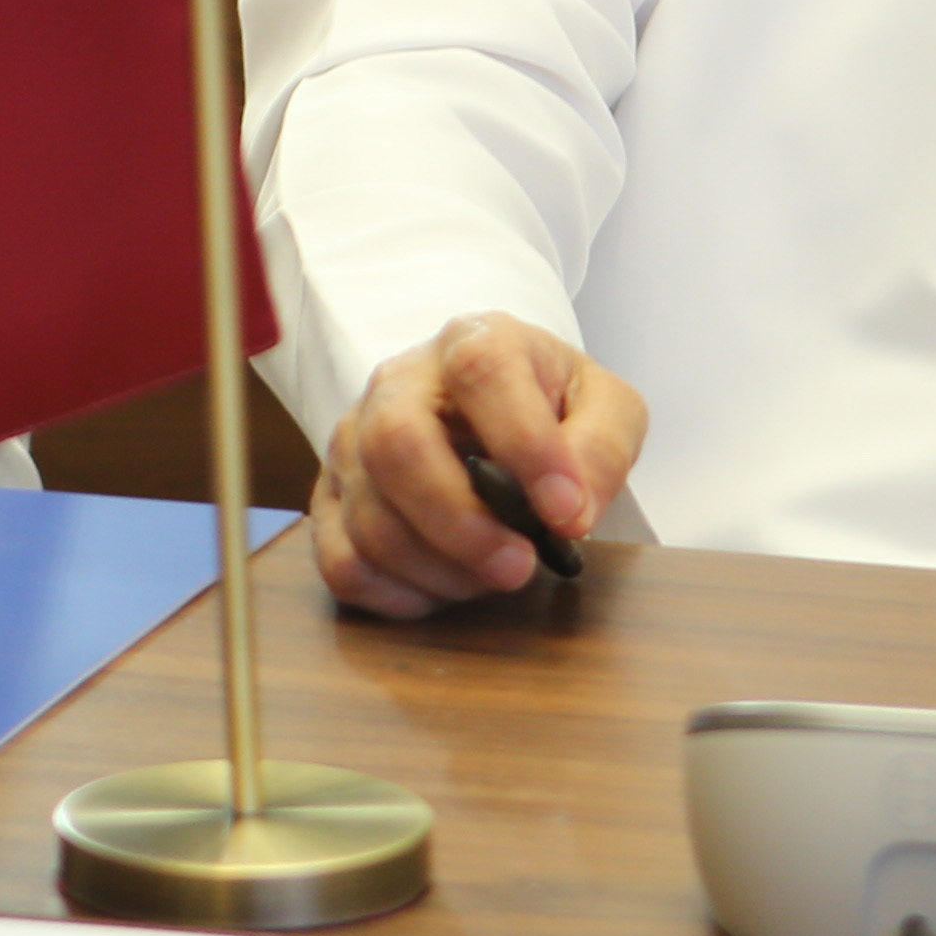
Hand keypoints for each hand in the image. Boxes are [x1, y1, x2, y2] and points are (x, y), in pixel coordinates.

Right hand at [308, 312, 645, 619]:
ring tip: (493, 576)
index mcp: (473, 342)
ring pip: (369, 515)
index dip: (523, 443)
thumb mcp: (605, 409)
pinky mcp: (330, 497)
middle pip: (397, 445)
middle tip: (518, 567)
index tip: (566, 510)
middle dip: (460, 524)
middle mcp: (399, 382)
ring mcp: (354, 440)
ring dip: (439, 569)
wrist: (493, 413)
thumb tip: (570, 511)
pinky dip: (393, 593)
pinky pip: (340, 560)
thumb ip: (601, 447)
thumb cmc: (551, 408)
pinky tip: (442, 590)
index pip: (482, 371)